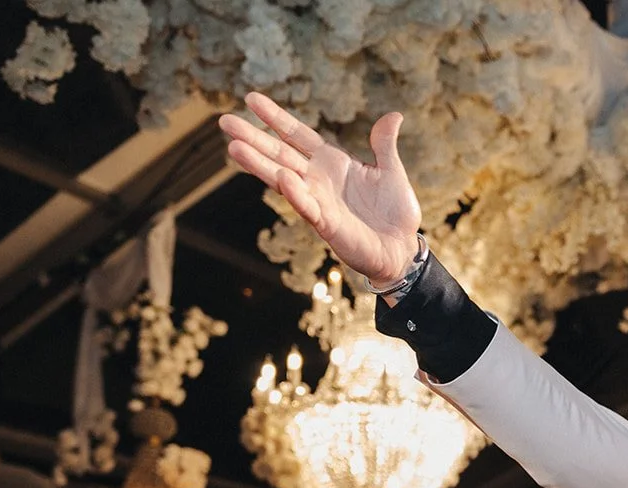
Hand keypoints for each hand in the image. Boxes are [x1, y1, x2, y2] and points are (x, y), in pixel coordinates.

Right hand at [218, 92, 422, 288]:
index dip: (275, 117)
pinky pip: (307, 206)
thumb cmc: (395, 212)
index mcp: (331, 162)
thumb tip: (394, 115)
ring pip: (282, 178)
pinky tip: (282, 177)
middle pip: (279, 153)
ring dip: (259, 164)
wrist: (403, 249)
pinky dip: (296, 193)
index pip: (296, 134)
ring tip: (233, 147)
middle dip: (253, 137)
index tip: (251, 98)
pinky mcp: (327, 223)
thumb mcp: (391, 171)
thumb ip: (384, 145)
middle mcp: (318, 179)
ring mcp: (319, 201)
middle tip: (223, 121)